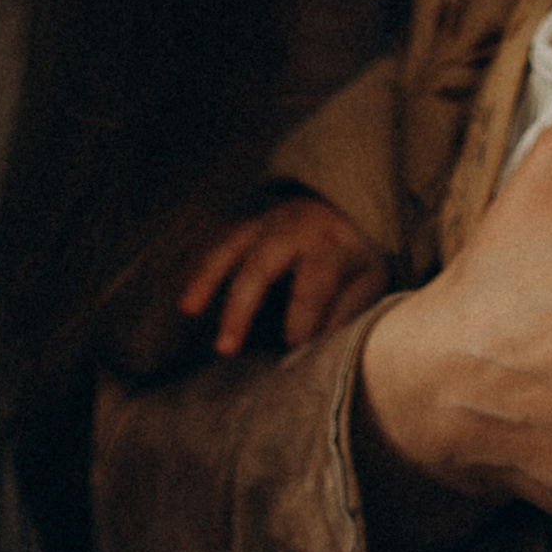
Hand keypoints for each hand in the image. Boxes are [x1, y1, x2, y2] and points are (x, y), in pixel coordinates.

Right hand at [178, 193, 390, 357]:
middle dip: (241, 306)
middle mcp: (292, 228)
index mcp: (329, 244)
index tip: (293, 347)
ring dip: (207, 277)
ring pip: (229, 245)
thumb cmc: (353, 255)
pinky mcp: (244, 223)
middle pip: (262, 263)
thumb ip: (348, 309)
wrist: (344, 203)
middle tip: (225, 348)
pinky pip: (215, 241)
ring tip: (188, 308)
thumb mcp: (368, 278)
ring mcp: (263, 221)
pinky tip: (183, 291)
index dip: (302, 318)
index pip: (313, 283)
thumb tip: (320, 344)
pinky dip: (196, 265)